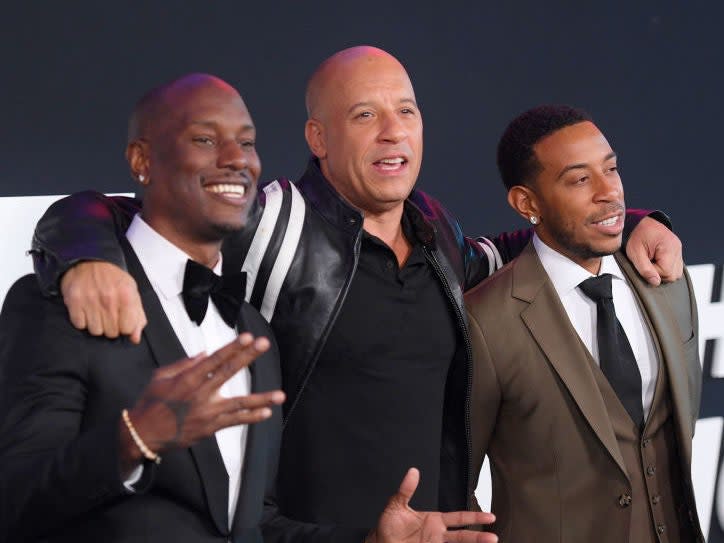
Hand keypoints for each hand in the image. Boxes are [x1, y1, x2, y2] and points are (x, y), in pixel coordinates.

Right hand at [61, 261, 146, 343]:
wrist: (89, 261)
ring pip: (95, 331)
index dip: (125, 326)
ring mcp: (90, 301)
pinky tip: (86, 310)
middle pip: (111, 333)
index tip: (121, 319)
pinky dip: (82, 320)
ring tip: (97, 311)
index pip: (127, 329)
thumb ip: (137, 315)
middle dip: (111, 326)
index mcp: (126, 296)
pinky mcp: (74, 302)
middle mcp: (109, 299)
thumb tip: (135, 338)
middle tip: (108, 313)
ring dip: (96, 324)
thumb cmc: (112, 278)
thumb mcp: (132, 291)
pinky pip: (80, 325)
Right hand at [119, 333, 284, 469]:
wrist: (142, 435)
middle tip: (264, 343)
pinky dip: (251, 417)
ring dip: (261, 398)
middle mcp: (200, 394)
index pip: (215, 359)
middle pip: (229, 372)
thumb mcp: (161, 377)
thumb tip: (207, 354)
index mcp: (188, 379)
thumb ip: (184, 364)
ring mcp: (207, 412)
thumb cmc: (151, 402)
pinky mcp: (210, 428)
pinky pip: (235, 421)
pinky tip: (267, 412)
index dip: (233, 347)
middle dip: (248, 356)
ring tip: (280, 395)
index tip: (248, 336)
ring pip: (239, 404)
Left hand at [367, 468, 496, 542]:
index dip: (474, 517)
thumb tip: (413, 472)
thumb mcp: (396, 505)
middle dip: (478, 537)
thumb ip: (406, 490)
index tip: (490, 516)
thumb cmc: (389, 526)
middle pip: (463, 536)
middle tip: (493, 538)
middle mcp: (437, 535)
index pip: (459, 518)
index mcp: (434, 521)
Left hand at [625, 216, 682, 285]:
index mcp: (669, 247)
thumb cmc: (636, 236)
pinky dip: (665, 267)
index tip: (644, 264)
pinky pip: (675, 266)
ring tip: (651, 261)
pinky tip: (656, 260)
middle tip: (647, 263)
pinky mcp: (676, 251)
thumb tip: (655, 282)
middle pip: (674, 275)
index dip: (654, 273)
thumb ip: (645, 269)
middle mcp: (677, 249)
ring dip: (662, 271)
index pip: (666, 272)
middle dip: (659, 273)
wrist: (639, 222)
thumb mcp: (635, 253)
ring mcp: (678, 250)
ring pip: (676, 273)